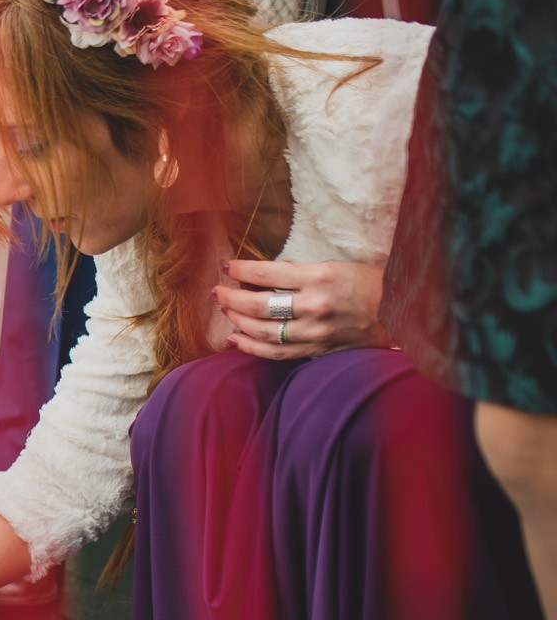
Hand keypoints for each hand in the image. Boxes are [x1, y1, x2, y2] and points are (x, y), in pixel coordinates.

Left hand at [216, 258, 391, 360]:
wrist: (401, 313)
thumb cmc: (369, 284)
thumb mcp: (336, 266)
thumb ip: (300, 273)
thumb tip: (261, 276)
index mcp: (320, 277)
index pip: (267, 272)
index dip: (242, 269)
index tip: (228, 267)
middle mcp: (315, 305)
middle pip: (259, 305)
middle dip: (232, 298)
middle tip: (218, 292)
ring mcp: (315, 332)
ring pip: (264, 332)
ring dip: (238, 322)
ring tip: (225, 312)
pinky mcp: (317, 350)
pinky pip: (277, 353)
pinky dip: (252, 347)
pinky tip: (235, 340)